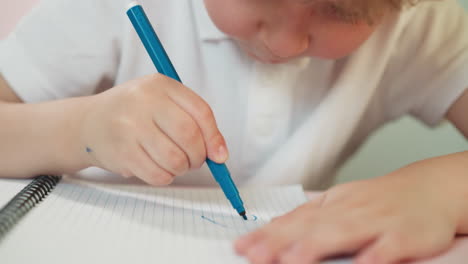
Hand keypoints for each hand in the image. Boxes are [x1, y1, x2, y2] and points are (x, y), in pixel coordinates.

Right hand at [79, 74, 227, 184]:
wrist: (89, 123)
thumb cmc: (135, 113)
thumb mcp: (162, 101)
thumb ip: (192, 120)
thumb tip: (219, 154)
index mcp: (160, 85)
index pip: (200, 112)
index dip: (215, 137)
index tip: (219, 155)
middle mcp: (144, 102)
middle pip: (189, 137)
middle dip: (199, 156)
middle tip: (195, 161)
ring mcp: (130, 127)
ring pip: (175, 160)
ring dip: (181, 168)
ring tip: (174, 163)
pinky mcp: (122, 152)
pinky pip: (158, 175)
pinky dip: (165, 177)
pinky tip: (157, 167)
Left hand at [235, 155, 467, 263]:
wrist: (426, 189)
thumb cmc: (377, 200)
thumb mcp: (339, 203)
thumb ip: (309, 216)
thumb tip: (273, 227)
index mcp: (331, 205)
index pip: (293, 220)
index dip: (266, 234)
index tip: (242, 246)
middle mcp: (348, 211)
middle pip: (310, 227)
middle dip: (280, 242)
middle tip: (254, 255)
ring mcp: (376, 221)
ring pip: (342, 233)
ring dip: (315, 246)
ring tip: (291, 261)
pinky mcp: (404, 234)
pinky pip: (389, 246)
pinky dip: (375, 254)